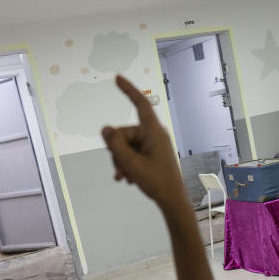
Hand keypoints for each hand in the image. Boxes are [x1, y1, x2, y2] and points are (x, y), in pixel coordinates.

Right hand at [101, 76, 188, 209]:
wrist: (173, 201)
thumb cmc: (157, 182)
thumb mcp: (131, 164)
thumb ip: (115, 145)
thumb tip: (105, 128)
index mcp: (154, 132)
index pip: (140, 104)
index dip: (128, 90)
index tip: (117, 78)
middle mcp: (154, 135)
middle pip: (125, 133)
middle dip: (117, 152)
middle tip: (121, 172)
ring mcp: (153, 145)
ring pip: (126, 146)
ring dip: (122, 161)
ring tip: (125, 178)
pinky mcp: (152, 155)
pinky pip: (133, 153)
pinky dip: (128, 165)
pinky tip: (127, 179)